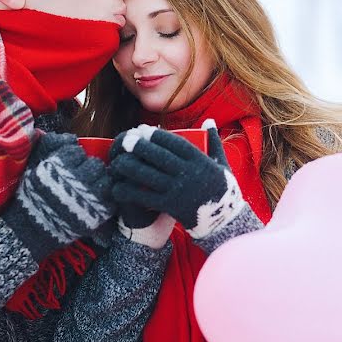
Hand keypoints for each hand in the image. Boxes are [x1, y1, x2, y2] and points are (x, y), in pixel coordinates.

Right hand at [1, 132, 115, 261]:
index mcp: (58, 166)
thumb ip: (53, 148)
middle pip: (95, 164)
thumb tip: (72, 139)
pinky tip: (96, 201)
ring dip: (99, 182)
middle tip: (82, 178)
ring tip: (89, 190)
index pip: (77, 152)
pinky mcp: (98, 213)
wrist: (31, 230)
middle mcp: (74, 179)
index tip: (70, 166)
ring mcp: (88, 196)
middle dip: (89, 169)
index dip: (74, 158)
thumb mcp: (35, 168)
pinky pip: (110, 199)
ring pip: (105, 179)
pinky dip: (105, 199)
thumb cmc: (32, 198)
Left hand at [108, 121, 246, 238]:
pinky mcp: (170, 206)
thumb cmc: (222, 189)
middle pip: (159, 157)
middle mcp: (189, 174)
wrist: (224, 220)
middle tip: (126, 139)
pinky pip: (145, 197)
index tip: (144, 129)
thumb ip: (214, 142)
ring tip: (118, 160)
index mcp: (200, 161)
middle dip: (140, 147)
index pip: (176, 143)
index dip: (158, 135)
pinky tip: (118, 187)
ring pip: (149, 175)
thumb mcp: (222, 164)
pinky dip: (130, 191)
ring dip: (131, 167)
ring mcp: (179, 190)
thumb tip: (208, 120)